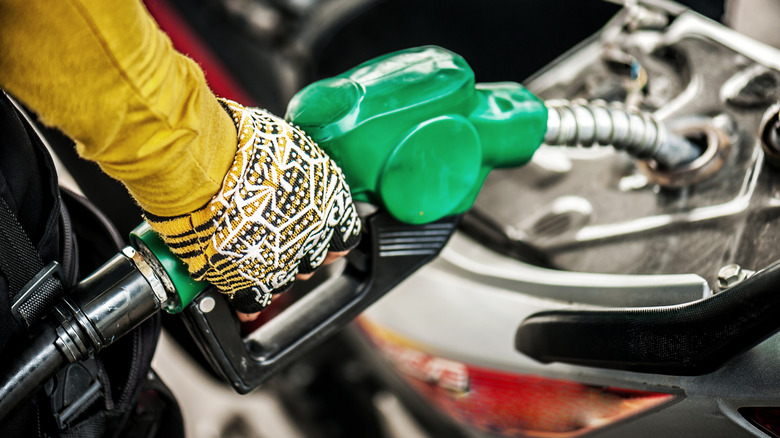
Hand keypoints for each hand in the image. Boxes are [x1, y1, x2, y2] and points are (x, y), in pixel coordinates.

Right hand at [147, 100, 360, 312]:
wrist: (206, 165)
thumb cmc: (242, 145)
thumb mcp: (289, 147)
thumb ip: (298, 172)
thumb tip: (289, 173)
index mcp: (330, 202)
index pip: (346, 235)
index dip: (332, 237)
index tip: (323, 235)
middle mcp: (313, 235)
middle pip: (314, 258)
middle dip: (299, 252)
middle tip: (279, 239)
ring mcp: (282, 262)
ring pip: (284, 280)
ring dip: (271, 271)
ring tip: (250, 253)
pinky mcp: (248, 281)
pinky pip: (253, 302)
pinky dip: (246, 304)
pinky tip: (241, 302)